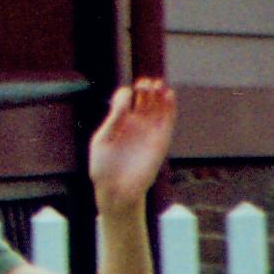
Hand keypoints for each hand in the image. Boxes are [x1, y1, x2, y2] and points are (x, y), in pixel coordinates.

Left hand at [87, 78, 175, 210]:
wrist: (116, 190)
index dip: (128, 92)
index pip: (126, 99)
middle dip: (146, 89)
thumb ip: (114, 118)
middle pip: (144, 99)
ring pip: (157, 107)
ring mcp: (148, 132)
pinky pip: (168, 121)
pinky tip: (169, 94)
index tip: (128, 93)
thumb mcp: (103, 139)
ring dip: (159, 94)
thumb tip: (125, 96)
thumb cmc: (104, 167)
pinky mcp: (161, 141)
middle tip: (146, 83)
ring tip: (158, 84)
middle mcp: (135, 124)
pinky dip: (170, 107)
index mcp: (118, 122)